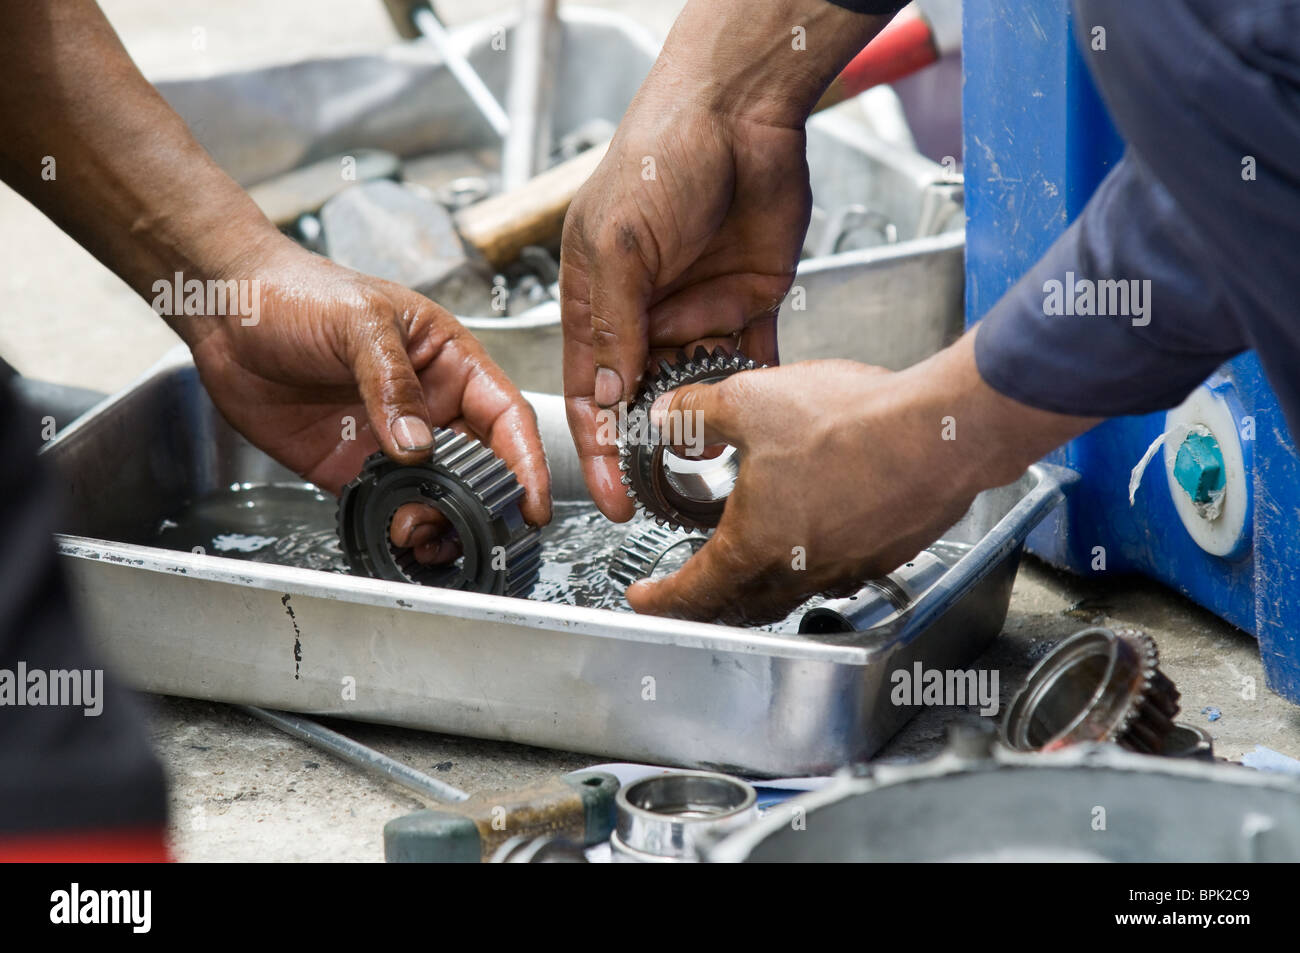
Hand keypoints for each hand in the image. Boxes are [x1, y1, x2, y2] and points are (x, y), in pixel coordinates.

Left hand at [184, 237, 550, 560]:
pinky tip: (393, 534)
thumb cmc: (298, 292)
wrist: (225, 310)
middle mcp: (430, 405)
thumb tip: (418, 445)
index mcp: (450, 362)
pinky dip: (396, 526)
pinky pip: (387, 505)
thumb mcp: (360, 323)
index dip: (527, 461)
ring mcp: (392, 440)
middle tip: (472, 532)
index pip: (506, 417)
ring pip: (438, 494)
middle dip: (483, 505)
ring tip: (420, 535)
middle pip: (481, 466)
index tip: (532, 503)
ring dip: (440, 522)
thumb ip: (391, 383)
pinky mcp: (352, 466)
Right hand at [560, 102, 808, 519]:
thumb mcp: (620, 243)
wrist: (743, 111)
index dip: (598, 445)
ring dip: (704, 419)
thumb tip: (609, 398)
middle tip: (669, 488)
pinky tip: (758, 416)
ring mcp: (697, 307)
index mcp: (598, 297)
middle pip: (643, 396)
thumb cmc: (663, 154)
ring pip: (697, 384)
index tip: (611, 495)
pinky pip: (750, 359)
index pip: (592, 389)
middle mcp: (645, 309)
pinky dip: (753, 388)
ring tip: (716, 452)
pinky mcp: (747, 300)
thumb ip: (614, 325)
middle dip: (653, 443)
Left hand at [626, 332, 1097, 624]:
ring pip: (791, 593)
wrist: (941, 430)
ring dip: (759, 586)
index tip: (644, 600)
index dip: (661, 598)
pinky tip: (813, 531)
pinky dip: (809, 564)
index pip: (694, 591)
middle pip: (742, 605)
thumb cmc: (851, 422)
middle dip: (708, 603)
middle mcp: (802, 569)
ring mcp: (849, 566)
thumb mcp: (750, 401)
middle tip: (689, 592)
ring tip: (746, 564)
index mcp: (756, 544)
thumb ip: (698, 414)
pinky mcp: (887, 552)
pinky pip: (836, 572)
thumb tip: (668, 416)